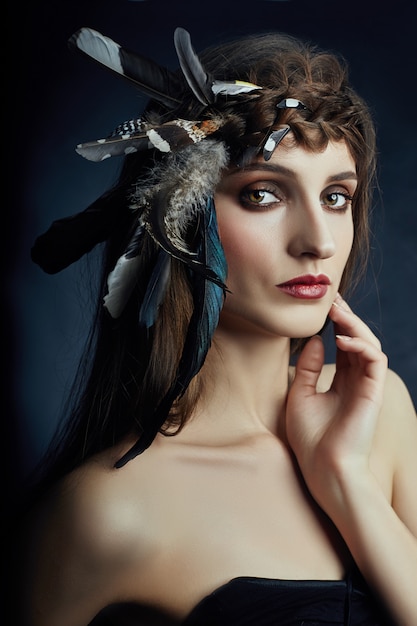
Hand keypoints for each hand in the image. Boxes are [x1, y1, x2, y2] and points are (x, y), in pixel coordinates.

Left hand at [285, 293, 387, 510]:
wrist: (322, 467)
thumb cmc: (309, 438)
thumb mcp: (300, 394)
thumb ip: (307, 367)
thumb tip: (314, 338)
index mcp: (341, 382)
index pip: (344, 345)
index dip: (336, 324)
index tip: (323, 306)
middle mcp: (356, 381)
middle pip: (358, 340)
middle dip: (346, 317)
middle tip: (332, 299)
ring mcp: (366, 386)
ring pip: (370, 344)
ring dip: (354, 325)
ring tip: (336, 312)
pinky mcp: (374, 392)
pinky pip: (376, 359)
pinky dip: (361, 345)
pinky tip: (341, 340)